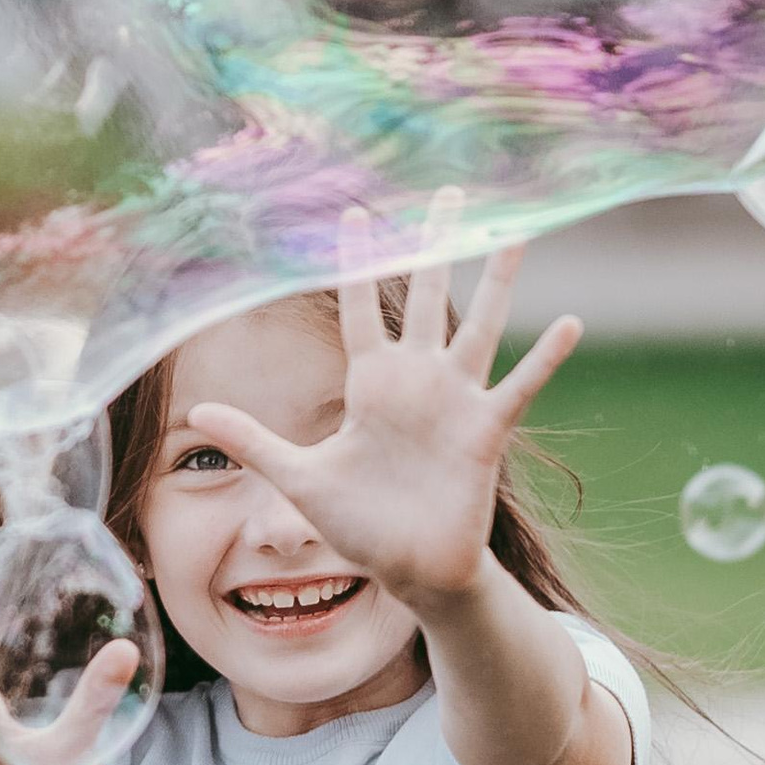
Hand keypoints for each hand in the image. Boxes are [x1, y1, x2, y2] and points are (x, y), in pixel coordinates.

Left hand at [183, 202, 579, 616]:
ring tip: (517, 231)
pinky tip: (569, 323)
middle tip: (451, 194)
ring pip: (480, 326)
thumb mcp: (299, 478)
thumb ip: (254, 441)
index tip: (356, 214)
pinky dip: (545, 358)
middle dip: (437, 245)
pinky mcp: (485, 431)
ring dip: (499, 281)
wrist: (413, 571)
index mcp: (372, 385)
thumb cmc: (361, 525)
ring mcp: (456, 402)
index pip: (362, 310)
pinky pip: (519, 386)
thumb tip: (194, 414)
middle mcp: (418, 381)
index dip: (359, 265)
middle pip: (430, 297)